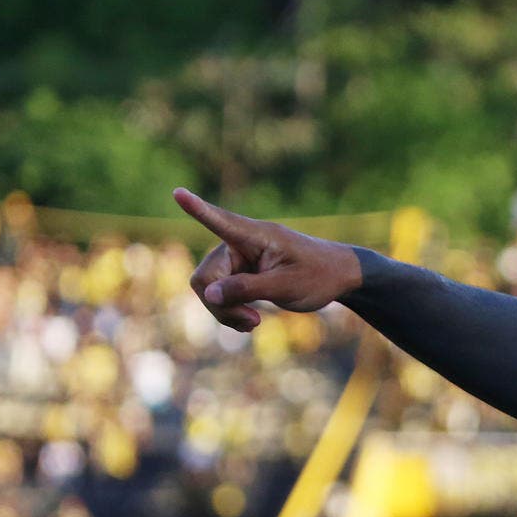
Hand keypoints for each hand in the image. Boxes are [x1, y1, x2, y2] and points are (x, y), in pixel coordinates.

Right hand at [173, 188, 363, 332]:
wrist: (337, 277)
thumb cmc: (319, 276)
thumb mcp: (287, 286)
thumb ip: (248, 288)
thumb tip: (209, 293)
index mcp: (256, 236)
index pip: (222, 221)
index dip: (198, 210)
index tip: (178, 193)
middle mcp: (240, 244)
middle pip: (206, 276)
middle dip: (221, 304)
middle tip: (254, 321)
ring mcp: (237, 259)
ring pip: (209, 289)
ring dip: (226, 311)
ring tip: (255, 323)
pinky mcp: (239, 273)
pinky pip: (219, 295)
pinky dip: (230, 311)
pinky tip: (250, 321)